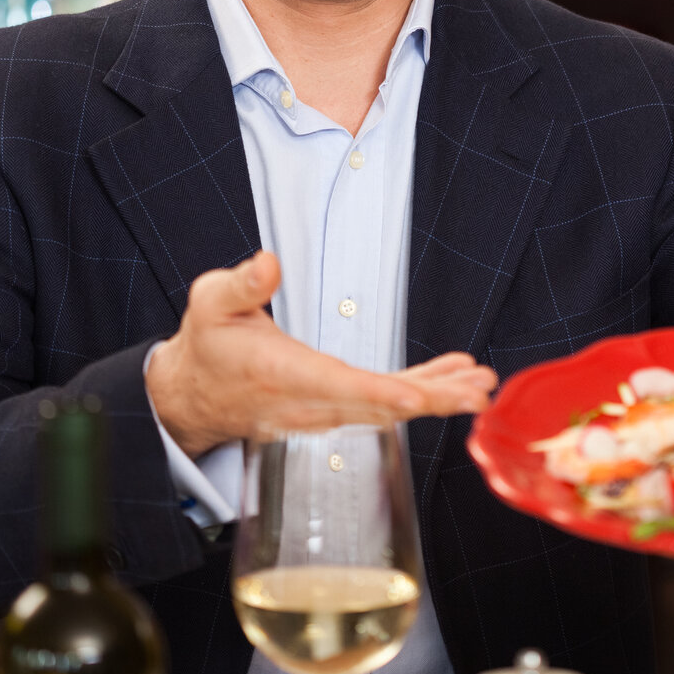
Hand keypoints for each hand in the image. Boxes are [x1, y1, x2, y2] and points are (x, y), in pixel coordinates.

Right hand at [146, 252, 497, 457]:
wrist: (194, 395)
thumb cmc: (208, 345)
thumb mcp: (210, 303)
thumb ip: (240, 285)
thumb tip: (268, 262)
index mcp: (280, 373)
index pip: (336, 385)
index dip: (378, 392)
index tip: (415, 396)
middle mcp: (308, 402)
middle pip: (377, 406)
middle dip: (430, 399)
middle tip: (476, 392)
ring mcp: (324, 412)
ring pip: (388, 409)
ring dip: (436, 396)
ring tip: (479, 383)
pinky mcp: (334, 408)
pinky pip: (383, 403)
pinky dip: (421, 389)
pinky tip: (452, 376)